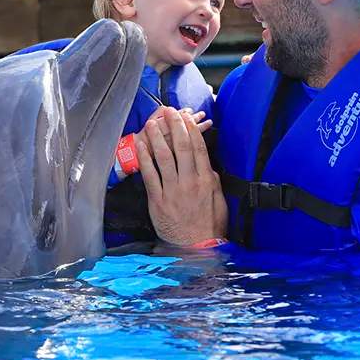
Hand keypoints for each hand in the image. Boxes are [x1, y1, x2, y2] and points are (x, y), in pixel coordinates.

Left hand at [134, 107, 227, 248]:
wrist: (196, 248)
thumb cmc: (209, 226)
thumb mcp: (219, 201)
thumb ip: (213, 180)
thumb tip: (206, 164)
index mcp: (205, 181)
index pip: (198, 148)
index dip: (191, 129)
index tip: (186, 117)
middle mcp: (189, 183)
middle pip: (181, 148)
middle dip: (175, 126)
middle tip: (169, 111)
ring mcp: (172, 191)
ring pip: (163, 157)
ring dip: (157, 137)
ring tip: (152, 123)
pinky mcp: (157, 200)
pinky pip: (149, 174)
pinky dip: (144, 158)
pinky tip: (141, 146)